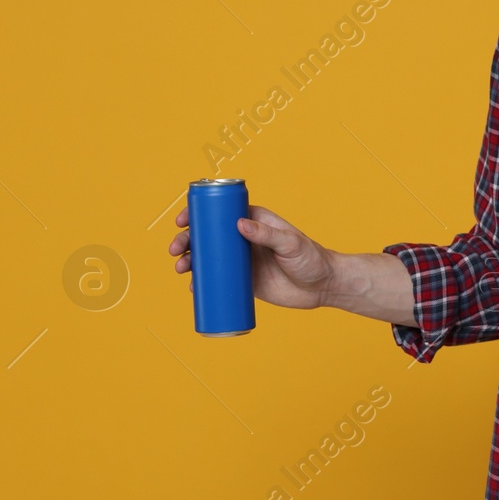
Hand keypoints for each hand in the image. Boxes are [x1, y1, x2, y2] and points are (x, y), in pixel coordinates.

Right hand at [169, 204, 335, 310]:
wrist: (322, 286)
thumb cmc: (311, 259)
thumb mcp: (290, 243)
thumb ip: (268, 234)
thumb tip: (239, 224)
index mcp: (254, 221)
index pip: (220, 212)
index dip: (197, 214)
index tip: (182, 220)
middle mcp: (244, 238)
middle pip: (208, 235)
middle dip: (186, 240)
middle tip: (176, 250)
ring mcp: (242, 260)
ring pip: (208, 257)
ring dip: (189, 260)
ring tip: (182, 269)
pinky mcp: (244, 281)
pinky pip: (217, 280)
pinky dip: (201, 282)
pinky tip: (192, 287)